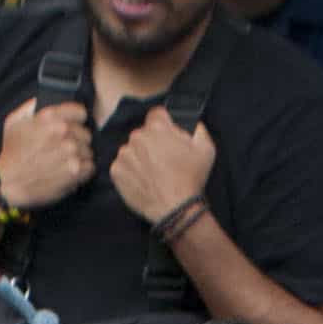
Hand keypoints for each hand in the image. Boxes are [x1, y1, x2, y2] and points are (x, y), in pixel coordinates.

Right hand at [0, 95, 95, 210]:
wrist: (9, 183)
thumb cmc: (11, 153)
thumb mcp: (13, 123)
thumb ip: (28, 109)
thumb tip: (38, 102)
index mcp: (50, 117)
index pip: (81, 113)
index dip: (76, 121)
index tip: (72, 128)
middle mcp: (63, 132)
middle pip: (86, 134)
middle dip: (78, 141)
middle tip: (65, 149)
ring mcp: (71, 152)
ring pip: (88, 151)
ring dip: (80, 157)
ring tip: (65, 162)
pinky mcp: (75, 171)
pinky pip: (90, 167)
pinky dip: (83, 171)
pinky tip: (70, 172)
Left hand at [107, 108, 216, 231]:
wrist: (175, 209)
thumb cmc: (190, 180)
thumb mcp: (206, 149)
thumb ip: (198, 129)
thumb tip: (192, 124)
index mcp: (157, 128)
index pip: (157, 114)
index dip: (164, 124)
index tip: (167, 136)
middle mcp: (137, 137)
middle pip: (143, 133)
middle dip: (152, 142)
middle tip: (163, 160)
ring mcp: (124, 155)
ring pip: (132, 150)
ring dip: (140, 157)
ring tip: (153, 174)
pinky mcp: (116, 171)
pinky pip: (123, 166)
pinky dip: (131, 172)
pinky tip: (144, 181)